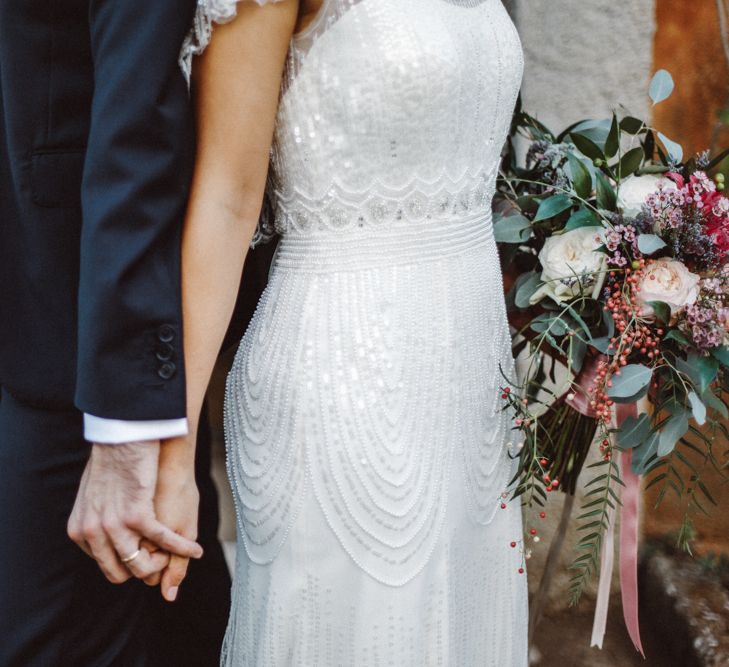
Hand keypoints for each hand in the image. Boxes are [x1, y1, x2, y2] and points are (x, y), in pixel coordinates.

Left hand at [67, 440, 203, 583]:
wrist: (122, 436)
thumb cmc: (112, 459)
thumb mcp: (92, 494)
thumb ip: (94, 516)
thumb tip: (100, 528)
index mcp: (80, 531)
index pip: (104, 564)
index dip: (127, 561)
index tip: (145, 552)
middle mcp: (93, 534)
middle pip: (120, 573)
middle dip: (144, 569)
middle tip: (163, 557)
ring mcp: (114, 527)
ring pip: (142, 566)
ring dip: (164, 563)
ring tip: (180, 553)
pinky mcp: (138, 517)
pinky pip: (164, 543)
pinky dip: (183, 548)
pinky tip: (196, 549)